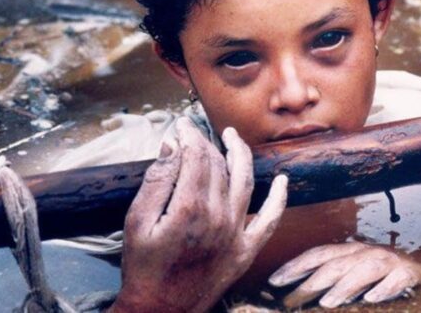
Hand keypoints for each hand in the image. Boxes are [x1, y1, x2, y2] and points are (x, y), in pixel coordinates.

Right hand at [109, 117, 287, 312]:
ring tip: (233, 138)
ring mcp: (236, 233)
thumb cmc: (143, 267)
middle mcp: (219, 216)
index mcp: (190, 208)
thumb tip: (174, 146)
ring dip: (241, 155)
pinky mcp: (246, 250)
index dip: (189, 135)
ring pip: (245, 181)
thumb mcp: (137, 221)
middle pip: (218, 165)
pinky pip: (270, 220)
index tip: (181, 126)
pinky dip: (279, 199)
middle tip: (195, 133)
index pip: (196, 156)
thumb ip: (157, 181)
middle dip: (207, 142)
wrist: (160, 311)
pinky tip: (283, 181)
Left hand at [268, 241, 420, 308]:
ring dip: (344, 287)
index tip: (273, 281)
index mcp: (350, 251)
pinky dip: (384, 289)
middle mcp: (366, 253)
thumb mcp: (354, 272)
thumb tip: (298, 294)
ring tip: (327, 302)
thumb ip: (331, 279)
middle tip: (291, 301)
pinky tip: (372, 299)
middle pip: (334, 265)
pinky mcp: (409, 273)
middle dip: (310, 283)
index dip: (295, 266)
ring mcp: (388, 262)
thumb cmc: (381, 273)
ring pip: (362, 271)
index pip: (317, 255)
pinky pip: (396, 280)